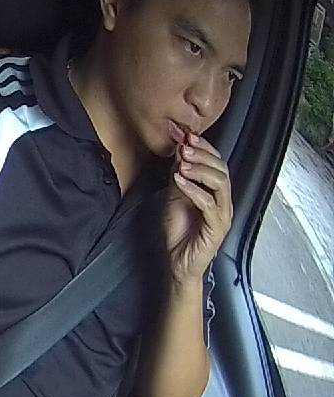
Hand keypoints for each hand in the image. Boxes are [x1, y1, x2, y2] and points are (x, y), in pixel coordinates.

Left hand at [163, 132, 232, 288]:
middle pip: (222, 170)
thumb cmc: (179, 230)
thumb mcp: (174, 196)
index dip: (204, 148)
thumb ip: (179, 176)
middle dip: (203, 155)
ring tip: (182, 163)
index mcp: (215, 192)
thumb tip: (179, 151)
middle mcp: (223, 201)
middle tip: (185, 146)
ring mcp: (222, 213)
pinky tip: (179, 181)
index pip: (216, 163)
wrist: (178, 261)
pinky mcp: (217, 227)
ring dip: (200, 170)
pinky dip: (194, 189)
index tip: (186, 135)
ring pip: (221, 184)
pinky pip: (209, 204)